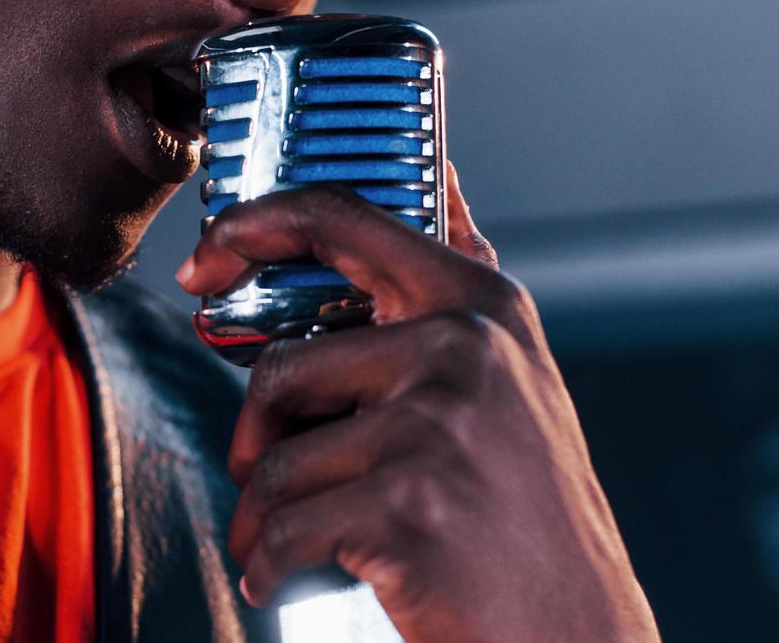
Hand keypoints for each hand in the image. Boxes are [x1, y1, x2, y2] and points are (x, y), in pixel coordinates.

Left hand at [175, 163, 659, 642]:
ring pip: (275, 462)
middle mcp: (462, 348)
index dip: (253, 224)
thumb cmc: (530, 508)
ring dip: (265, 519)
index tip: (204, 259)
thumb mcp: (512, 372)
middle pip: (282, 368)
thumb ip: (460, 282)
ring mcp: (437, 425)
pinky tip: (293, 581)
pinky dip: (271, 569)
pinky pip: (283, 531)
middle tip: (270, 480)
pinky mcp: (409, 508)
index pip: (341, 218)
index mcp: (479, 302)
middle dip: (257, 440)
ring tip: (299, 546)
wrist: (574, 631)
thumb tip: (442, 180)